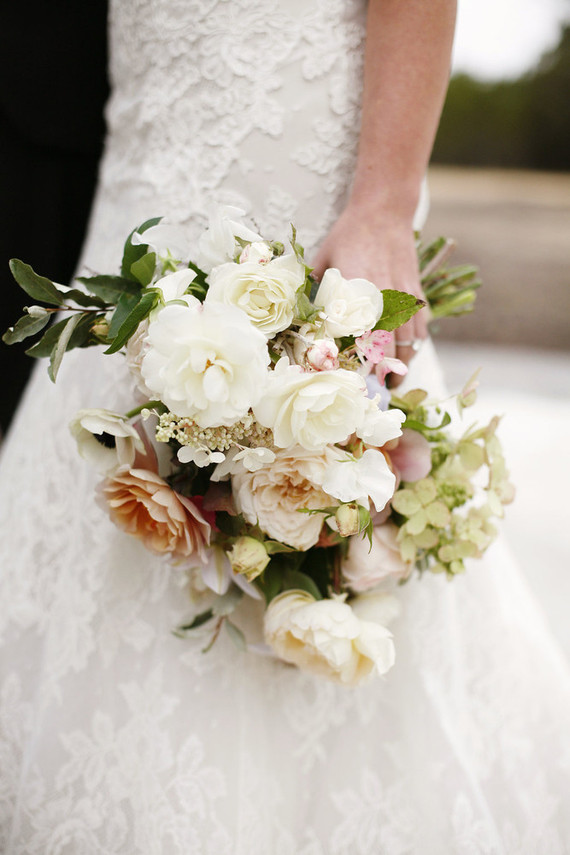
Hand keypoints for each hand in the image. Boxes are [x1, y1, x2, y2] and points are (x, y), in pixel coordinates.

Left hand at [310, 205, 427, 386]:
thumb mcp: (322, 261)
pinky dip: (414, 346)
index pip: (358, 340)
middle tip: (372, 393)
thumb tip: (300, 323)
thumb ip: (314, 293)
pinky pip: (420, 329)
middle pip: (386, 350)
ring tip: (392, 381)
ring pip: (408, 344)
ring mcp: (404, 298)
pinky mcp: (416, 294)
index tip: (351, 384)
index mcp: (356, 294)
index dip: (356, 367)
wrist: (383, 211)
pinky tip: (405, 356)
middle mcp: (383, 300)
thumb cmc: (347, 236)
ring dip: (401, 365)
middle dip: (382, 375)